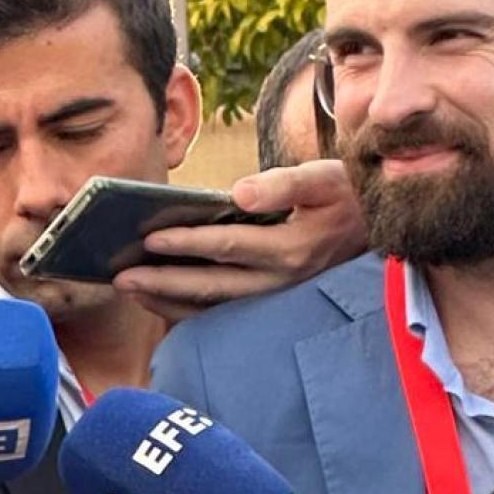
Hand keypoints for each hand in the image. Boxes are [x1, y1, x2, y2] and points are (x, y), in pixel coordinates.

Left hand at [114, 160, 366, 321]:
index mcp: (292, 249)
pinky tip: (155, 301)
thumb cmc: (341, 196)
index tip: (149, 238)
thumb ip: (283, 184)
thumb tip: (241, 195)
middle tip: (120, 277)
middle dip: (163, 283)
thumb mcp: (322, 179)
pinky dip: (186, 311)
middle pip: (211, 286)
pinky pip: (221, 314)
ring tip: (128, 289)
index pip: (228, 247)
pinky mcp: (268, 306)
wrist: (374, 230)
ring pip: (213, 307)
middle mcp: (280, 282)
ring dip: (168, 301)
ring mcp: (273, 299)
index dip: (187, 243)